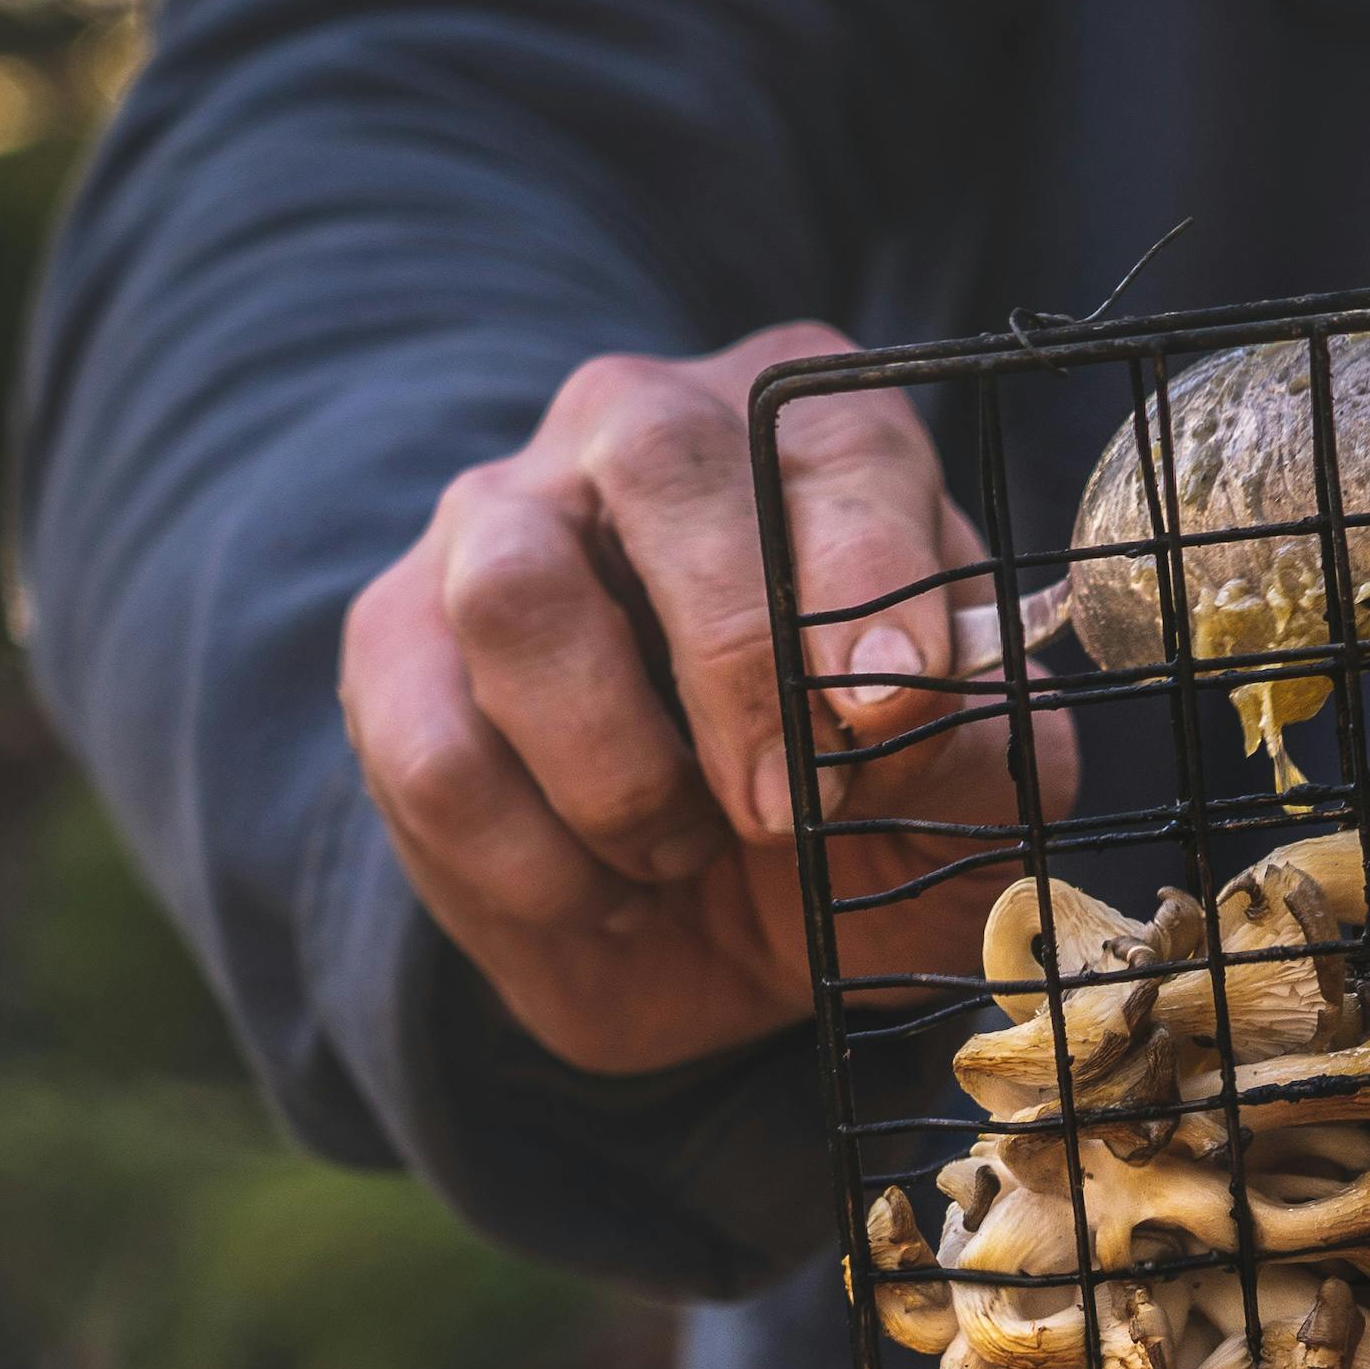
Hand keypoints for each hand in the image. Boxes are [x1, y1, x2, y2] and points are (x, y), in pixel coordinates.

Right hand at [338, 322, 1069, 1075]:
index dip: (865, 570)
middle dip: (731, 654)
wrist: (721, 934)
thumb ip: (973, 742)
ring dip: (616, 768)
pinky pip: (435, 747)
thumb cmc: (863, 826)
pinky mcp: (396, 650)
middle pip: (657, 456)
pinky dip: (535, 861)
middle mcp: (644, 435)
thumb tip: (909, 700)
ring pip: (517, 591)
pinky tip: (601, 890)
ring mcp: (501, 526)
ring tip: (681, 850)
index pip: (836, 436)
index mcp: (813, 434)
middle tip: (782, 807)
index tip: (883, 704)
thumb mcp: (965, 802)